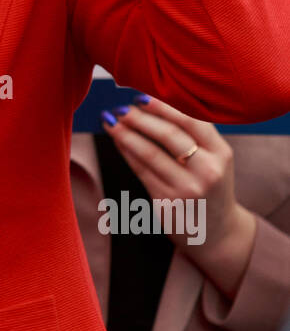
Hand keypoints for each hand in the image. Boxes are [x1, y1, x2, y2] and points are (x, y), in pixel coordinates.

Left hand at [103, 95, 256, 298]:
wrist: (217, 233)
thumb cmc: (210, 185)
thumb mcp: (215, 159)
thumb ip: (194, 135)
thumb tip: (150, 104)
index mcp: (222, 153)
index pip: (191, 121)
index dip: (163, 107)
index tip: (140, 96)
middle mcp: (207, 171)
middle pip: (169, 136)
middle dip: (140, 118)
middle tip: (119, 107)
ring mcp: (187, 190)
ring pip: (150, 155)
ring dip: (126, 135)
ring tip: (110, 121)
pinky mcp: (167, 205)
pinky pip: (141, 173)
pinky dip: (127, 154)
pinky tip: (118, 142)